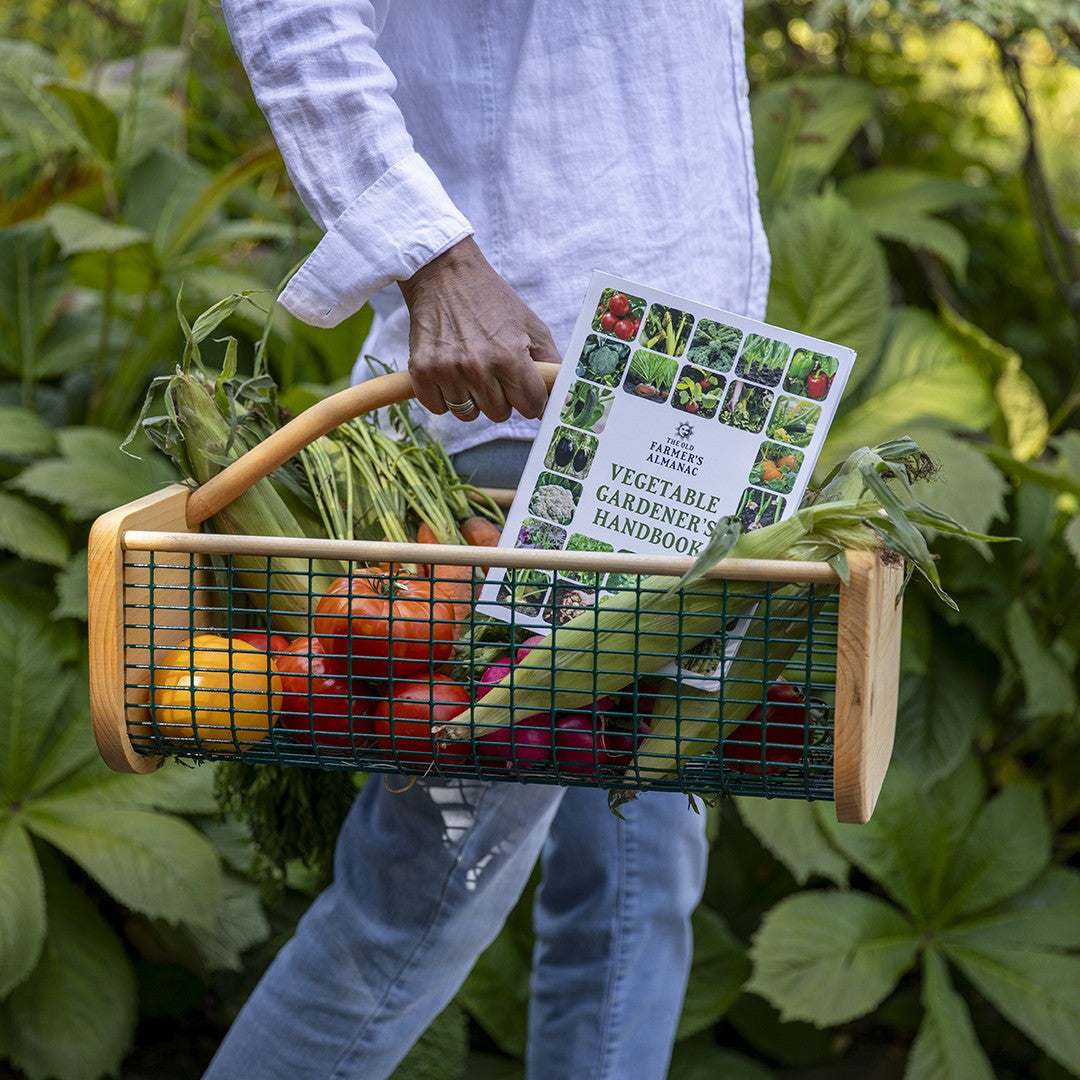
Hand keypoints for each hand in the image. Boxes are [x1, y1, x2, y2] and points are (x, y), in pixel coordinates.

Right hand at [398, 237, 557, 422]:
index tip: (521, 382)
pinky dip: (444, 396)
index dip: (528, 396)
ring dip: (471, 397)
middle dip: (500, 396)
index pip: (530, 407)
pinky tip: (449, 370)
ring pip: (468, 414)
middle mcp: (478, 366)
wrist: (444, 273)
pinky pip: (439, 408)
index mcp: (510, 356)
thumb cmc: (492, 301)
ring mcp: (447, 371)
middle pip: (499, 414)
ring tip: (469, 366)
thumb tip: (556, 406)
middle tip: (492, 367)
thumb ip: (551, 367)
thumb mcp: (533, 327)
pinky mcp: (421, 372)